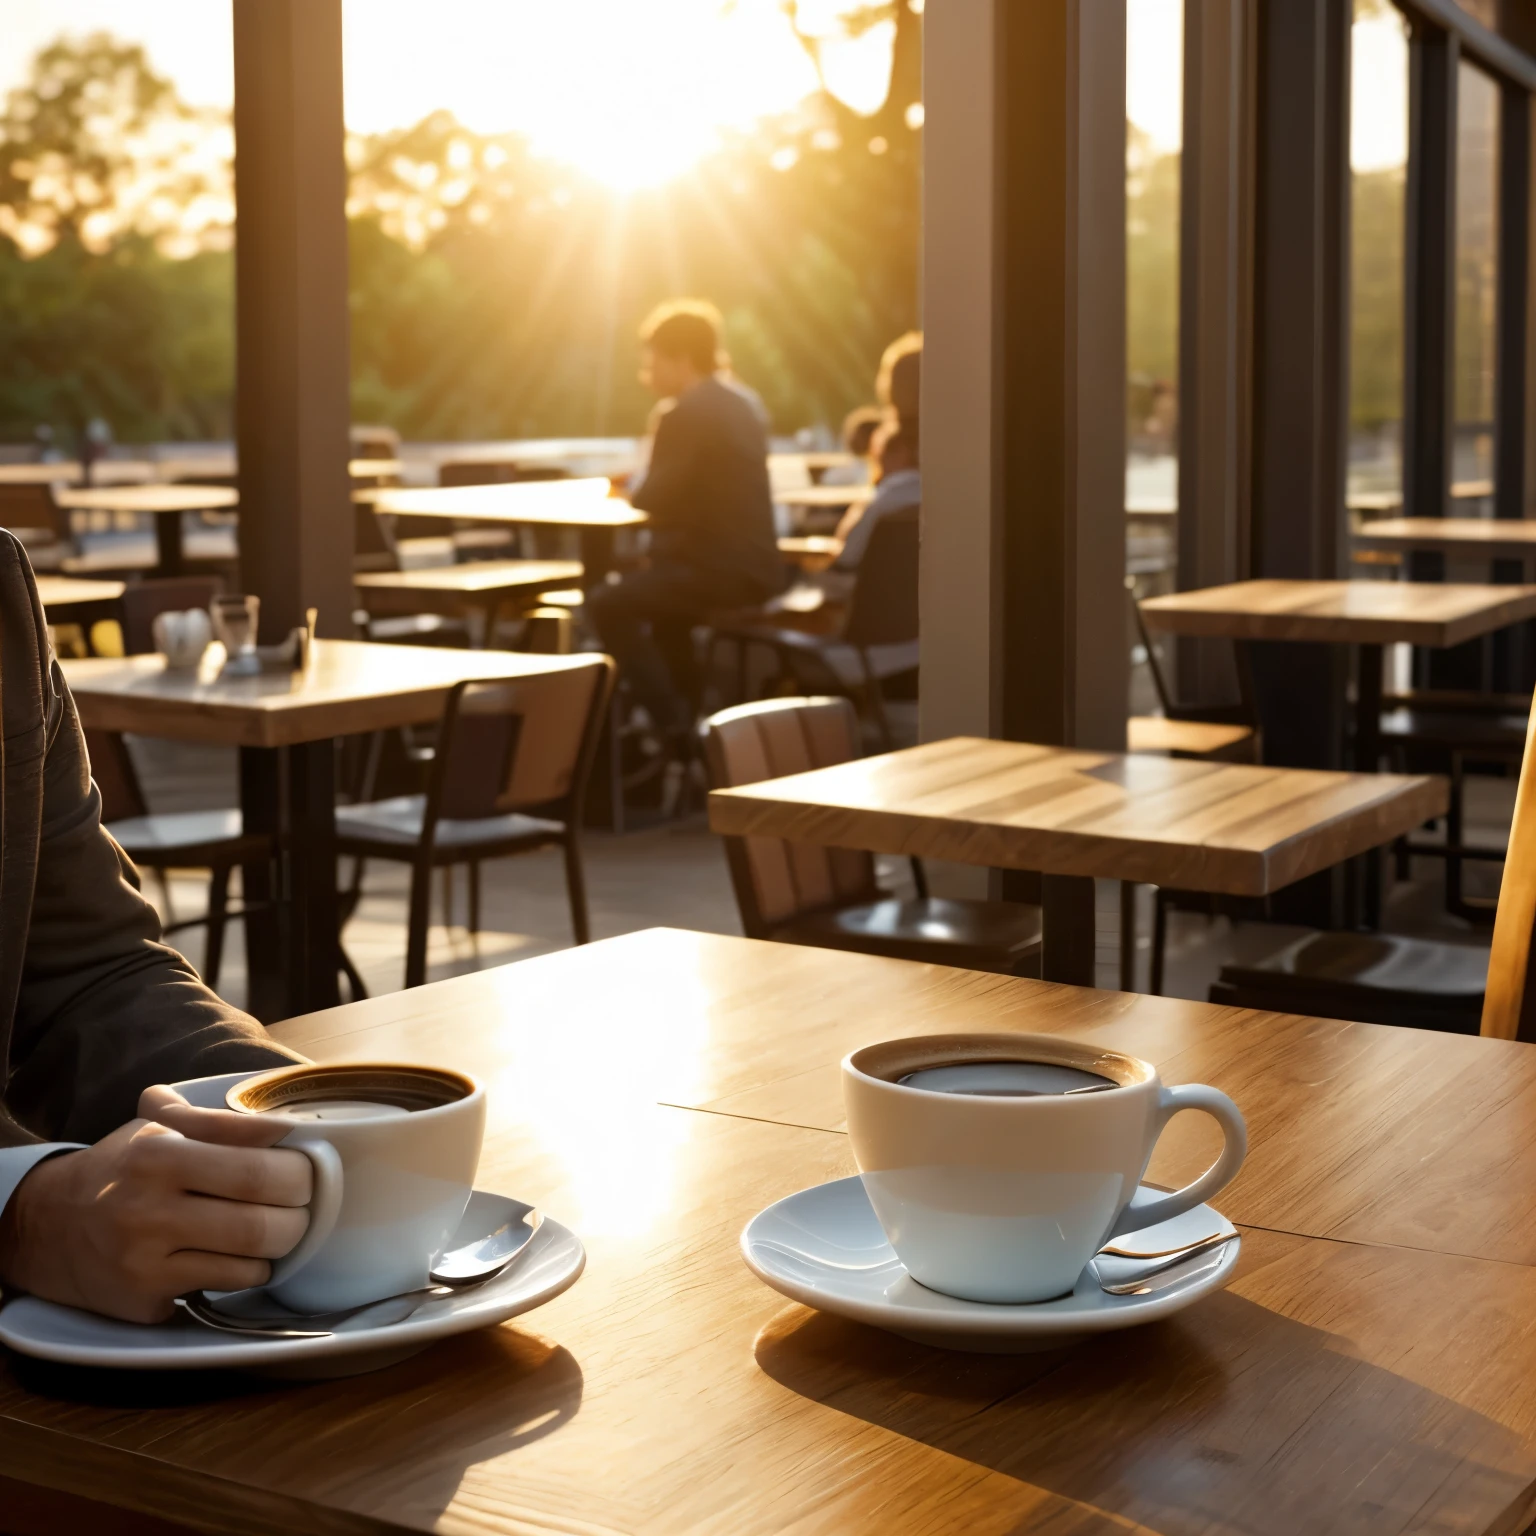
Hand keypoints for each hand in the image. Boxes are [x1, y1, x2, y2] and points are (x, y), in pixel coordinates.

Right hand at [0, 1085, 312, 1322]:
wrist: (48, 1229)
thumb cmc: (122, 1170)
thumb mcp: (158, 1129)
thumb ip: (217, 1123)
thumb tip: (280, 1125)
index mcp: (158, 1153)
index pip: (254, 1157)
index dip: (297, 1160)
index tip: (309, 1158)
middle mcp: (148, 1205)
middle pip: (263, 1206)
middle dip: (301, 1201)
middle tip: (304, 1196)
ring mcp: (147, 1256)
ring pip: (255, 1249)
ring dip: (284, 1238)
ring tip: (281, 1225)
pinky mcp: (148, 1296)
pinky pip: (231, 1281)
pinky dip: (254, 1269)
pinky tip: (245, 1256)